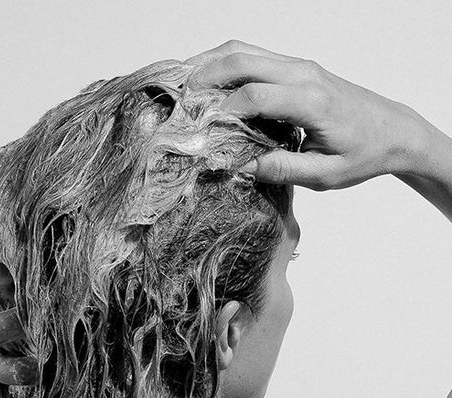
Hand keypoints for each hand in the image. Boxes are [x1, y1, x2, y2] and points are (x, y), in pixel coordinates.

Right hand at [184, 40, 425, 190]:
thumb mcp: (324, 175)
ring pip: (245, 50)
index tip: (203, 134)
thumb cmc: (362, 154)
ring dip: (211, 63)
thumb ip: (282, 169)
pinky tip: (209, 83)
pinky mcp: (296, 68)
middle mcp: (303, 74)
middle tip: (177, 99)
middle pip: (242, 59)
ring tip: (184, 86)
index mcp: (311, 102)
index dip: (224, 113)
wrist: (393, 131)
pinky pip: (254, 55)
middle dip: (205, 76)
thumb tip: (241, 166)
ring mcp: (299, 66)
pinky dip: (226, 64)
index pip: (256, 96)